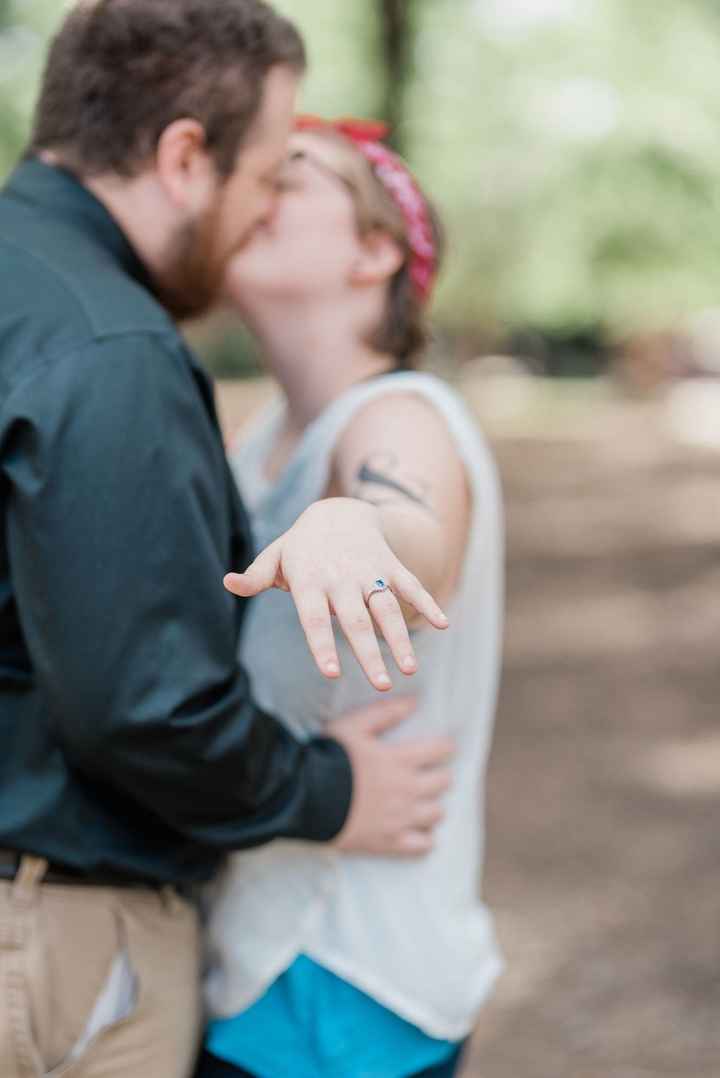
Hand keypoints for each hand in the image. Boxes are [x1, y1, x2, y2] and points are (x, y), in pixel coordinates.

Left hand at [224, 498, 448, 691]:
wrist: (340, 509)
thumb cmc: (302, 546)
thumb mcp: (276, 556)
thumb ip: (256, 576)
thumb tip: (227, 582)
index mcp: (310, 581)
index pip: (315, 619)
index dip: (324, 644)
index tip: (331, 673)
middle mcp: (342, 578)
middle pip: (357, 621)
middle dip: (370, 654)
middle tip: (382, 685)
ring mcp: (370, 572)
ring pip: (387, 608)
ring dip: (400, 638)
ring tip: (409, 668)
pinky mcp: (391, 566)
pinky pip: (411, 586)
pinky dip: (427, 602)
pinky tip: (442, 624)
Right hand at [327, 697, 453, 856]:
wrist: (304, 797)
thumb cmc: (328, 757)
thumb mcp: (354, 725)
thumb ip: (386, 712)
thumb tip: (415, 702)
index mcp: (399, 759)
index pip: (440, 750)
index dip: (444, 746)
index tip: (441, 747)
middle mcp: (406, 790)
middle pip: (443, 782)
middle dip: (439, 774)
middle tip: (428, 773)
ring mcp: (399, 819)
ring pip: (437, 813)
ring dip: (432, 805)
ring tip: (420, 801)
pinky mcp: (388, 842)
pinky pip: (422, 846)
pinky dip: (424, 839)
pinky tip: (416, 830)